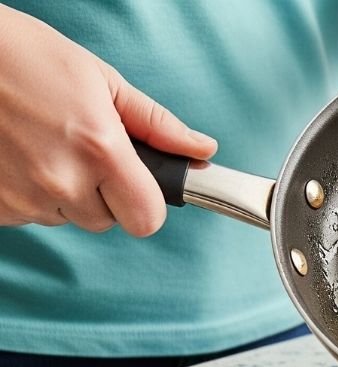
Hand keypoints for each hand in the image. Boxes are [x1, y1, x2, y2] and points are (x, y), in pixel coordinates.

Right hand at [0, 5, 215, 236]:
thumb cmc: (20, 55)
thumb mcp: (98, 78)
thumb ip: (155, 124)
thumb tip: (201, 150)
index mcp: (99, 149)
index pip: (148, 219)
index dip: (145, 203)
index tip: (135, 185)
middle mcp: (62, 181)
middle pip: (107, 220)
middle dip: (101, 193)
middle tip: (76, 149)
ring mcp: (24, 198)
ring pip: (67, 218)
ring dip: (62, 192)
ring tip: (40, 143)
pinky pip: (30, 215)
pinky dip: (27, 192)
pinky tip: (16, 155)